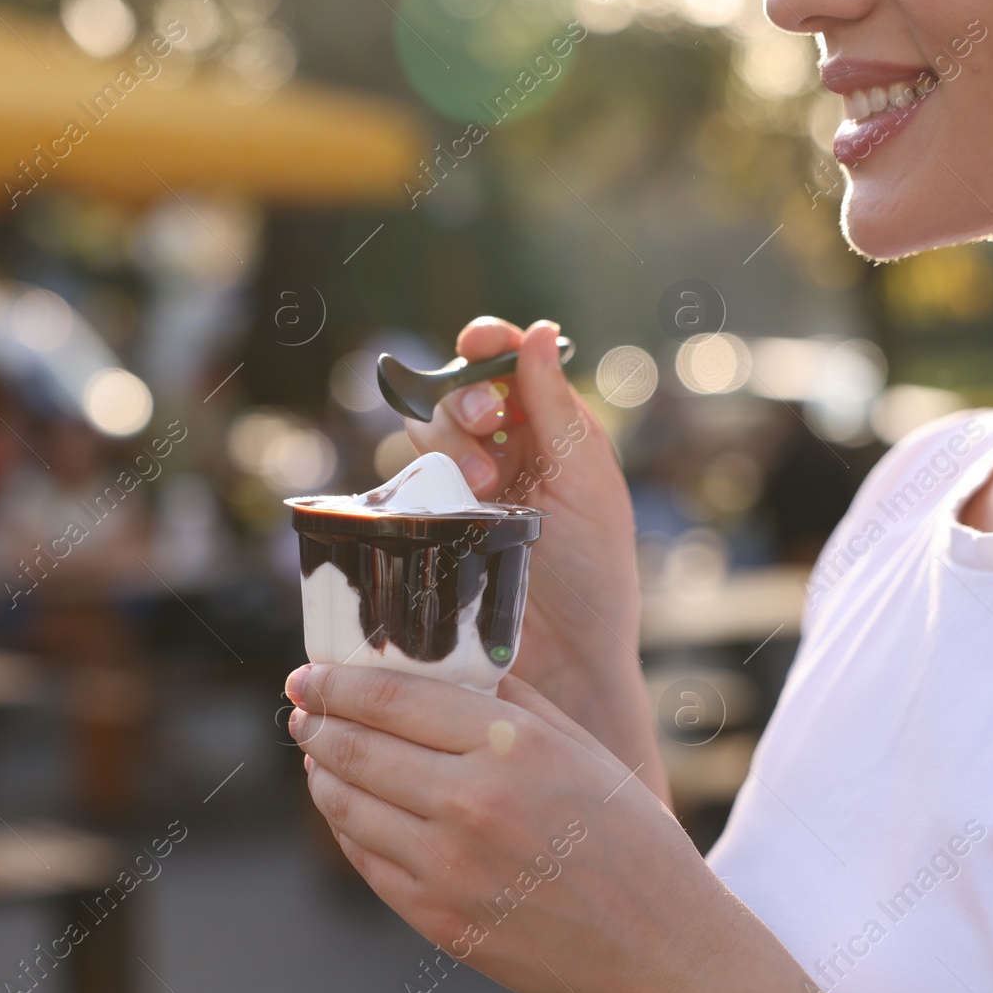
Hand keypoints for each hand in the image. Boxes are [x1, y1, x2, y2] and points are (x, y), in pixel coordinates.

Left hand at [286, 662, 711, 992]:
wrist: (655, 947)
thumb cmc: (627, 838)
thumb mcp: (580, 747)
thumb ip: (510, 701)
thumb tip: (447, 664)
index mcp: (511, 745)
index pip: (393, 699)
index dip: (338, 683)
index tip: (309, 673)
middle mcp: (472, 802)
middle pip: (357, 747)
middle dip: (316, 722)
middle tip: (301, 706)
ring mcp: (448, 866)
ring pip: (348, 807)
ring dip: (320, 774)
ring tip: (315, 755)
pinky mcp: (437, 918)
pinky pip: (367, 861)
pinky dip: (346, 828)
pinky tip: (346, 809)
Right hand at [408, 319, 651, 777]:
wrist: (563, 662)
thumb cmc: (592, 576)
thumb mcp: (586, 484)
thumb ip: (557, 408)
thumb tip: (540, 330)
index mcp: (547, 434)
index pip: (507, 366)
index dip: (489, 342)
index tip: (479, 340)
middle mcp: (500, 455)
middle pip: (456, 391)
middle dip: (466, 398)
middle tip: (487, 426)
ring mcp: (457, 492)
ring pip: (424, 432)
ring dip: (446, 440)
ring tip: (478, 483)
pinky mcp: (424, 527)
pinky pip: (400, 484)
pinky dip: (413, 480)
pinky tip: (441, 505)